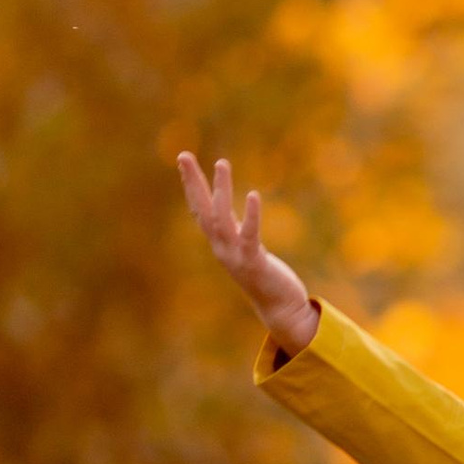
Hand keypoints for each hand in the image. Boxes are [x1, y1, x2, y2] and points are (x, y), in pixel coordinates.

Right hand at [177, 151, 317, 354]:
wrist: (279, 308)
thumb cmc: (266, 277)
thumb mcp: (246, 249)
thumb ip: (236, 232)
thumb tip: (231, 216)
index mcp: (219, 242)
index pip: (199, 209)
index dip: (191, 185)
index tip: (184, 160)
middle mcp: (221, 247)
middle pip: (202, 209)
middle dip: (193, 182)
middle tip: (184, 155)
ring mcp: (235, 255)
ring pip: (222, 218)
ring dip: (221, 190)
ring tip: (221, 163)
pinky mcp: (254, 261)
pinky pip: (250, 235)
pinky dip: (251, 215)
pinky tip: (253, 195)